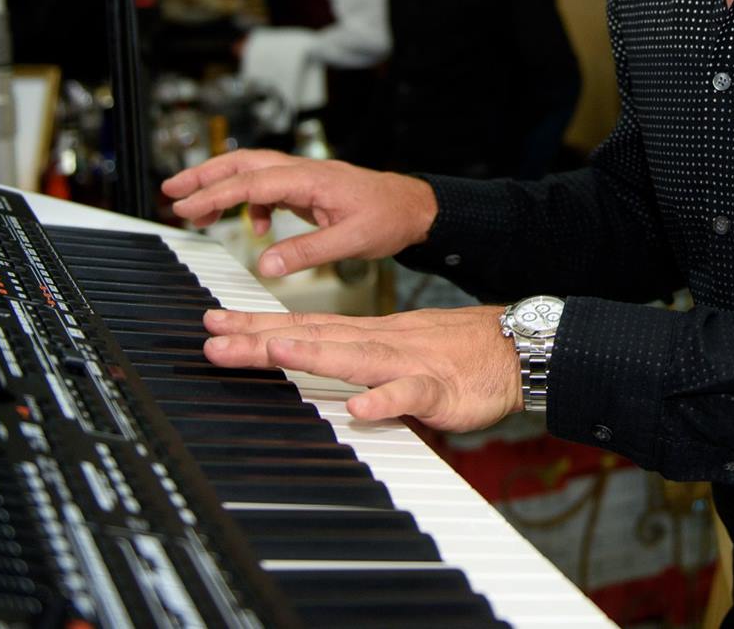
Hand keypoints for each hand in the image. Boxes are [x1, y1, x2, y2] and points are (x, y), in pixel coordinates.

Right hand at [160, 149, 436, 275]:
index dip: (215, 193)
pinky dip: (251, 204)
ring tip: (194, 208)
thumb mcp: (351, 240)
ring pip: (253, 173)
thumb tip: (266, 265)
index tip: (185, 206)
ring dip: (221, 186)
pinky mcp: (307, 189)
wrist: (414, 207)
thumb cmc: (389, 217)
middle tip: (170, 190)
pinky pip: (269, 189)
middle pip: (244, 164)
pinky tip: (255, 230)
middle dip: (204, 175)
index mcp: (311, 179)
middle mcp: (303, 172)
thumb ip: (308, 252)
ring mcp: (304, 178)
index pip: (252, 182)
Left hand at [201, 304, 521, 431]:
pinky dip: (385, 401)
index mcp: (368, 335)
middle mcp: (381, 342)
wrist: (519, 349)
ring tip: (276, 352)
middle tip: (215, 338)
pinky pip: (410, 395)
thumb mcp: (397, 352)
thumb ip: (355, 357)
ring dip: (315, 355)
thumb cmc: (459, 354)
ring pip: (356, 357)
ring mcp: (408, 363)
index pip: (304, 327)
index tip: (214, 324)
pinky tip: (359, 408)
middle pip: (315, 337)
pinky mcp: (439, 389)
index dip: (258, 326)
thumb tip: (306, 357)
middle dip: (262, 339)